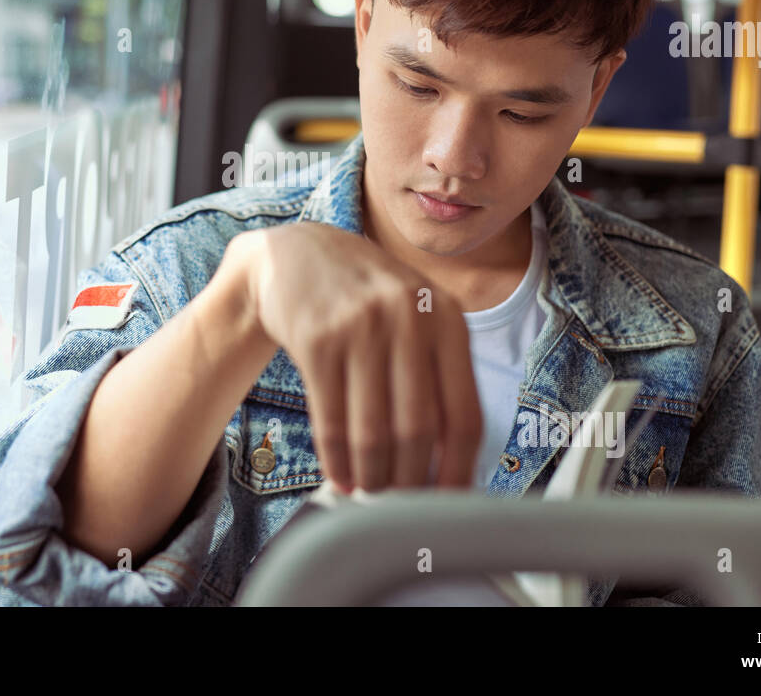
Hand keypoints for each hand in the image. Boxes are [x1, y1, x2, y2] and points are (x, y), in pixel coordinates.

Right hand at [231, 223, 481, 492]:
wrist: (296, 256)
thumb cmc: (364, 297)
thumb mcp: (414, 314)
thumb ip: (438, 372)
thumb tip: (451, 463)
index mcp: (447, 317)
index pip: (464, 414)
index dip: (458, 470)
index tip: (448, 502)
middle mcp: (408, 317)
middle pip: (418, 430)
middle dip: (408, 482)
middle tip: (399, 504)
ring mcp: (360, 325)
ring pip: (373, 431)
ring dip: (372, 476)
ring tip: (369, 493)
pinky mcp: (316, 338)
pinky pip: (330, 419)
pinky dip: (336, 459)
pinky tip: (340, 475)